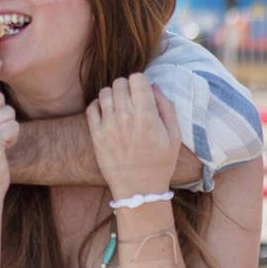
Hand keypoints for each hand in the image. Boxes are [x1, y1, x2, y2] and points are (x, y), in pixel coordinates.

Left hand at [86, 74, 180, 199]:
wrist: (139, 189)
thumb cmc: (160, 163)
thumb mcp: (174, 136)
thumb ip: (166, 107)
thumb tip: (153, 85)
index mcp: (147, 115)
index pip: (137, 78)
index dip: (141, 82)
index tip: (143, 92)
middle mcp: (125, 116)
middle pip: (120, 82)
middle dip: (127, 87)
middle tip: (132, 100)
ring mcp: (108, 124)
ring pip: (105, 92)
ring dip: (113, 95)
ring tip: (120, 107)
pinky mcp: (96, 133)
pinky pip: (92, 106)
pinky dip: (98, 105)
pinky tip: (108, 113)